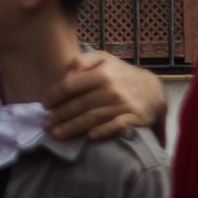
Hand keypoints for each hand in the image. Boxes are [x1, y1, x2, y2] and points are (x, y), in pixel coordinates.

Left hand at [45, 48, 166, 142]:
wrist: (153, 91)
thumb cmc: (122, 75)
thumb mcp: (104, 60)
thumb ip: (83, 61)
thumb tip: (66, 73)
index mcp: (102, 72)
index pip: (72, 85)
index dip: (55, 96)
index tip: (44, 105)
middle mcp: (112, 88)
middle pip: (79, 105)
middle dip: (59, 116)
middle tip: (45, 124)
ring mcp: (123, 104)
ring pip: (92, 118)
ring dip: (72, 127)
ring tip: (56, 134)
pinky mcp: (134, 118)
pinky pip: (115, 126)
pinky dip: (102, 132)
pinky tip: (89, 138)